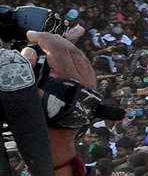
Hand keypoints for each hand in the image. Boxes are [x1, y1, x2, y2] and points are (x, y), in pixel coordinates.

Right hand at [19, 31, 98, 158]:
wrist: (57, 140)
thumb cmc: (40, 118)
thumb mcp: (28, 94)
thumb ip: (27, 70)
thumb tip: (31, 50)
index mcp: (69, 79)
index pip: (58, 49)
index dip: (44, 38)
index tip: (31, 34)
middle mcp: (84, 79)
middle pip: (71, 49)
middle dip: (53, 40)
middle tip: (38, 38)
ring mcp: (91, 83)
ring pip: (80, 55)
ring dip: (64, 46)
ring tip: (48, 44)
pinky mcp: (92, 87)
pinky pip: (84, 64)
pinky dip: (73, 55)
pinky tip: (63, 55)